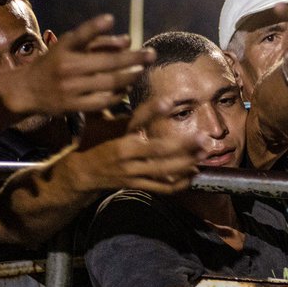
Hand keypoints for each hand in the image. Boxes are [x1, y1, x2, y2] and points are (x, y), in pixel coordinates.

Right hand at [13, 15, 151, 114]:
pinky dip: (118, 94)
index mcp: (63, 48)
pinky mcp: (73, 105)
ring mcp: (70, 88)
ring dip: (130, 76)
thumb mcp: (68, 47)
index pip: (80, 35)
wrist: (27, 91)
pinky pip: (102, 101)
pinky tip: (128, 88)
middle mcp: (66, 67)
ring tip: (142, 70)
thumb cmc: (54, 64)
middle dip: (133, 58)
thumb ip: (97, 41)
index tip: (110, 18)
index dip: (94, 26)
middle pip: (106, 62)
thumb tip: (127, 40)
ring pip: (108, 82)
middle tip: (151, 54)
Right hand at [67, 108, 199, 194]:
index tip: (171, 101)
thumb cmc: (99, 145)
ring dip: (186, 163)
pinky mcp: (137, 185)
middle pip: (159, 150)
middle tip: (204, 138)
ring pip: (163, 170)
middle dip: (184, 144)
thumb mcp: (109, 126)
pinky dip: (178, 184)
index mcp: (120, 139)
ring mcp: (133, 173)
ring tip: (203, 155)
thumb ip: (132, 116)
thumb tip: (155, 99)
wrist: (84, 173)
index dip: (154, 111)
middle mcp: (127, 157)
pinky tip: (192, 175)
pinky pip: (161, 187)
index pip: (138, 121)